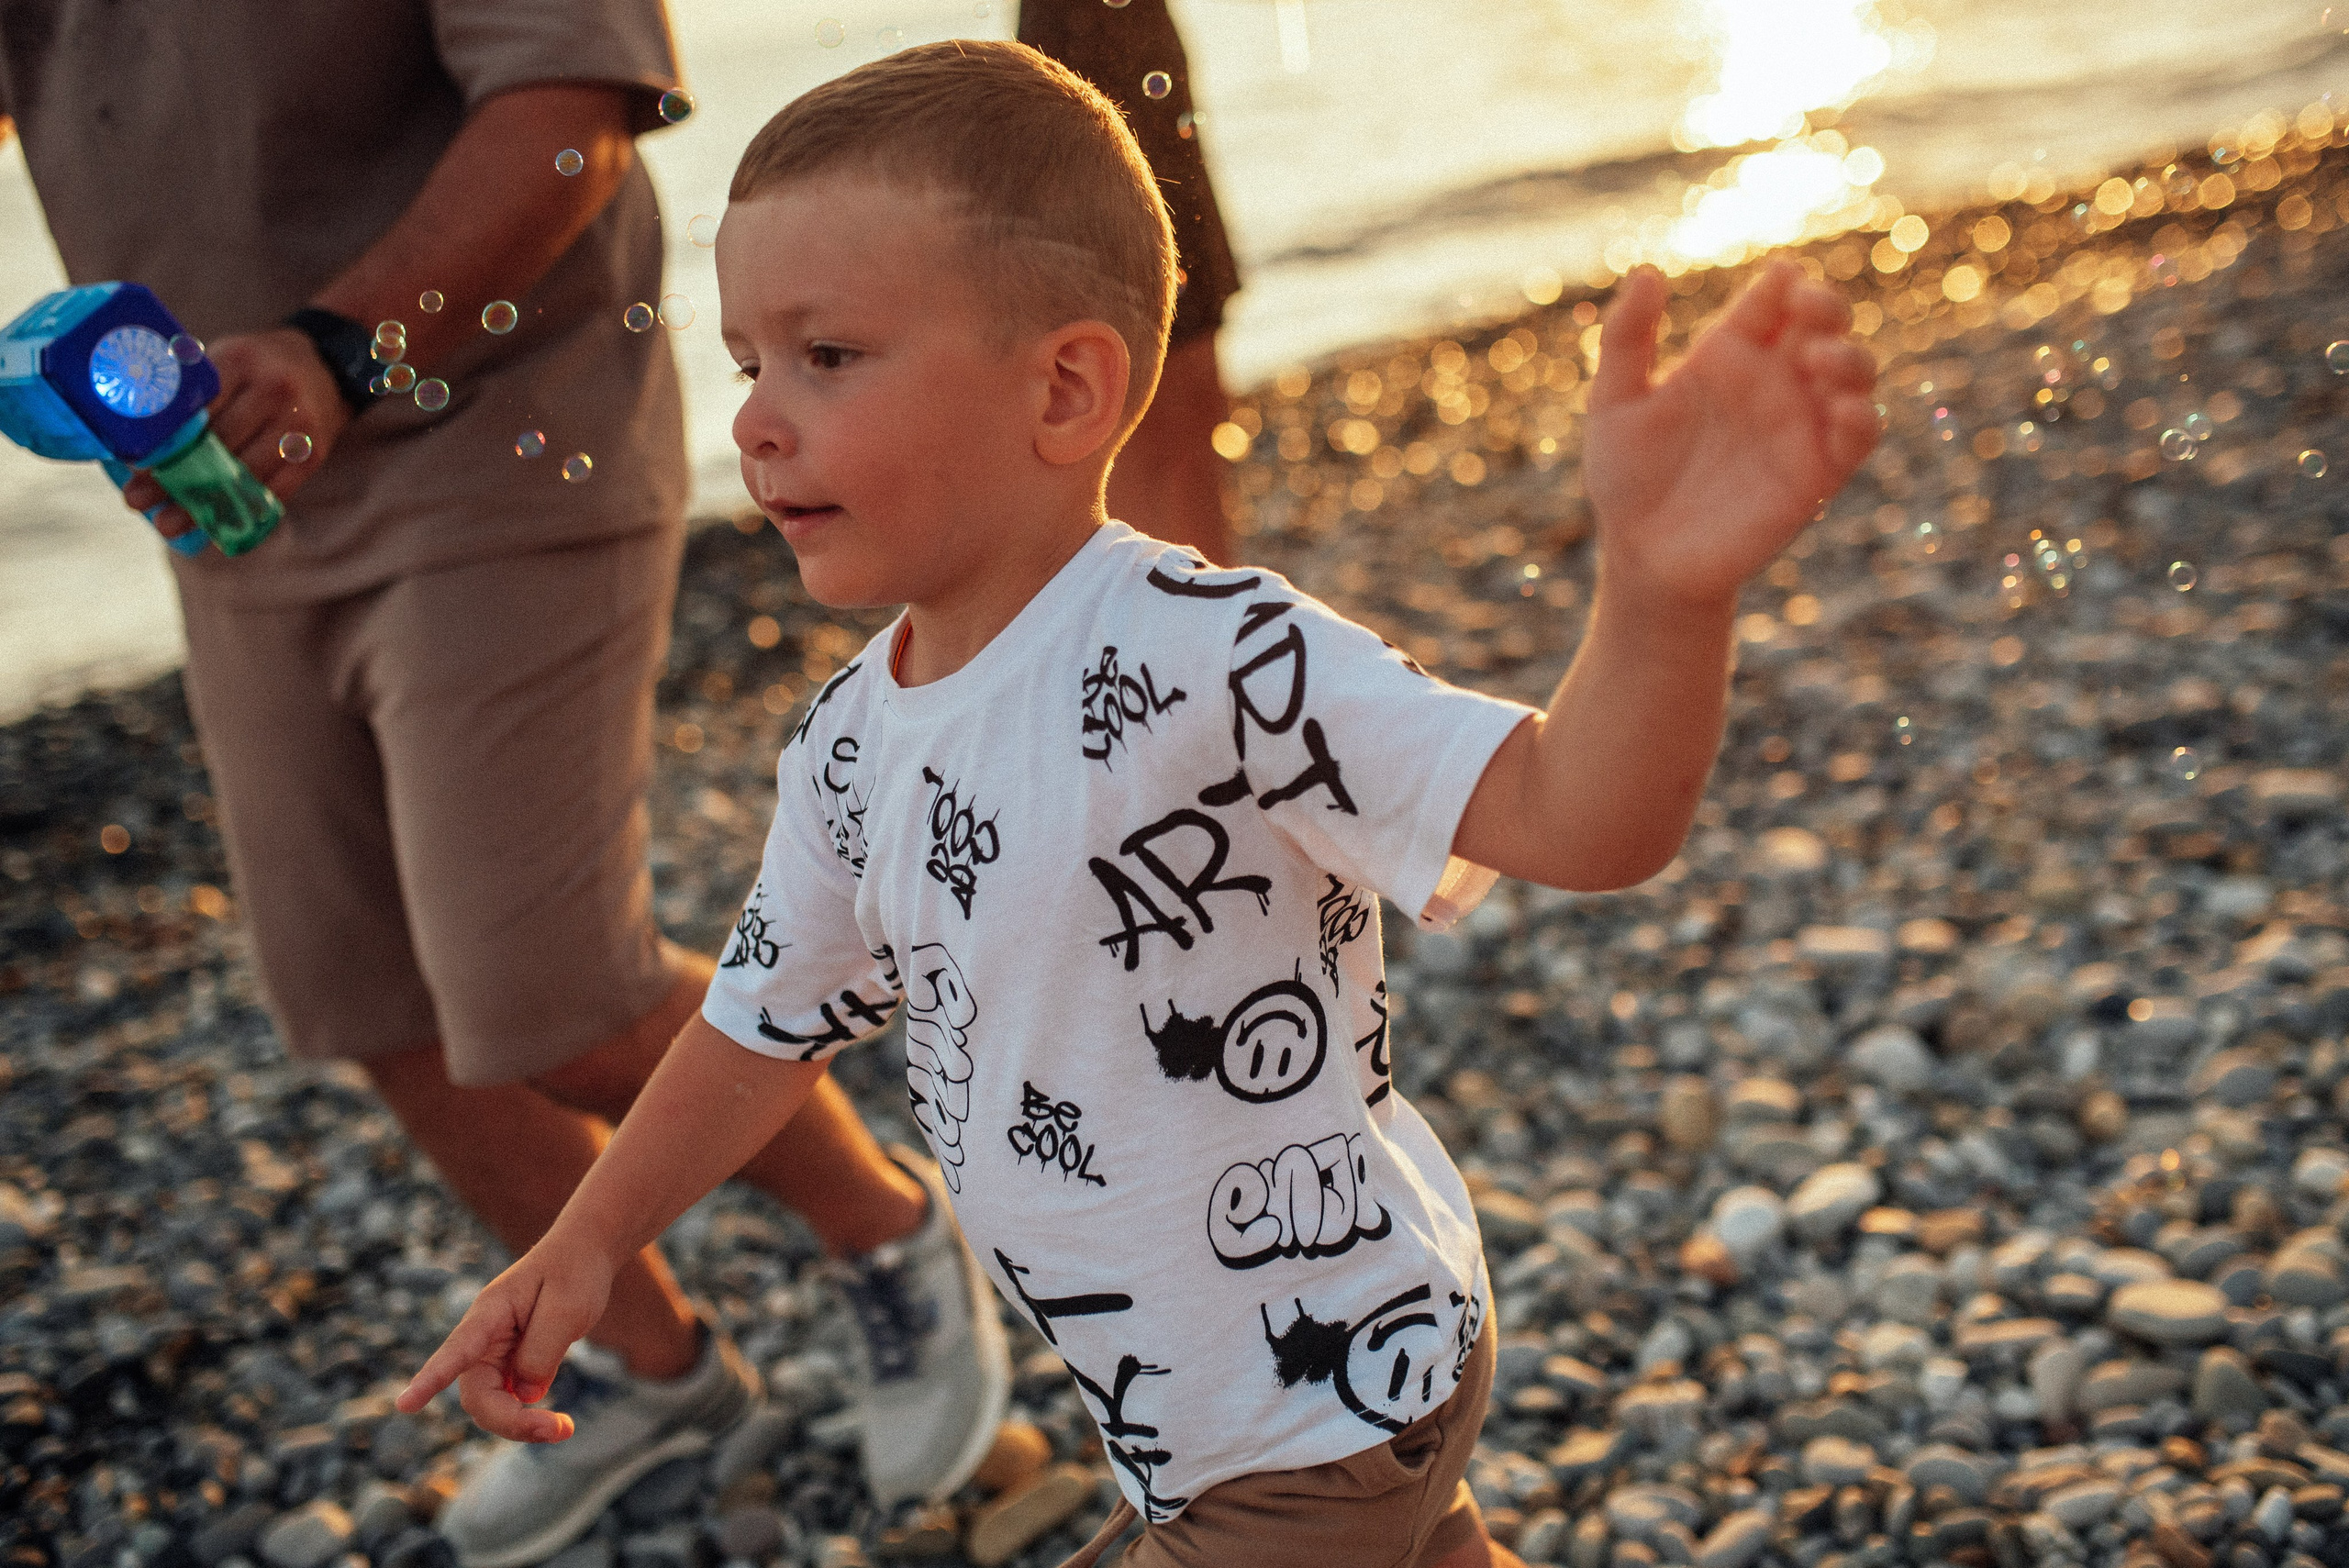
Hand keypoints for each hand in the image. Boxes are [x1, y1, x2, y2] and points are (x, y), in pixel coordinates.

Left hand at [123, 327, 352, 540]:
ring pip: (242, 474)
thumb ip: (193, 387)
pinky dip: (242, 510)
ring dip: (202, 505)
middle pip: (216, 445)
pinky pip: (274, 490)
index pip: (196, 408)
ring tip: (168, 524)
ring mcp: (298, 425)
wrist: (328, 370)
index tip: (134, 465)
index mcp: (242, 361)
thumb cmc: (260, 367)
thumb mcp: (227, 358)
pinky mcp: (314, 454)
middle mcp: (274, 391)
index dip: (163, 441)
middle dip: (173, 478)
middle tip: (137, 501)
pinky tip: (214, 525)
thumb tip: (135, 431)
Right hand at [394, 1242, 614, 1442]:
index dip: (430, 1380)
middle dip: (510, 1420)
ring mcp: (497, 1352)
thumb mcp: (567, 1308)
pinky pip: (509, 1400)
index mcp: (490, 1313)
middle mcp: (485, 1337)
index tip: (405, 1405)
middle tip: (561, 1429)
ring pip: (492, 1403)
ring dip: (521, 1423)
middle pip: (478, 1394)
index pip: (456, 1350)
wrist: (585, 1250)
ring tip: (564, 1429)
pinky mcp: (514, 1363)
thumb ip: (541, 1352)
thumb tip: (523, 1394)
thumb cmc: (574, 1270)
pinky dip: (528, 1416)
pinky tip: (557, 1423)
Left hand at [1582, 259, 1878, 612]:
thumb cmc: (1625, 478)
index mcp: (1728, 354)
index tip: (1778, 283)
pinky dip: (1861, 417)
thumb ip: (1626, 337)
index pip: (1772, 300)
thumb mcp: (1613, 401)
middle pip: (1823, 325)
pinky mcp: (1815, 475)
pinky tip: (1839, 408)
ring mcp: (1798, 427)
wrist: (1641, 557)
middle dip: (1827, 306)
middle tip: (1808, 308)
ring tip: (1819, 357)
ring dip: (1850, 357)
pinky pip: (1860, 437)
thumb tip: (1647, 270)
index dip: (1783, 284)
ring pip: (1853, 374)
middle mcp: (1772, 383)